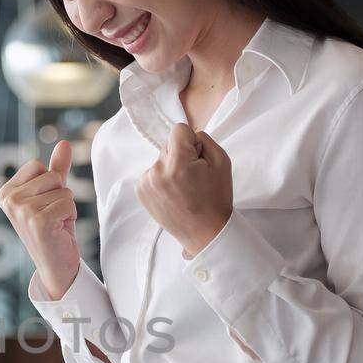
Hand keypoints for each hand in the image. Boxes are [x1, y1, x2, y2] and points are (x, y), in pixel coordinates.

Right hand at [0, 139, 79, 298]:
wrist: (57, 265)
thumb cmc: (54, 229)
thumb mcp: (53, 195)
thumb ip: (57, 169)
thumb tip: (65, 143)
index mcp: (6, 192)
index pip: (37, 165)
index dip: (50, 183)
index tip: (44, 206)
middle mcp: (9, 200)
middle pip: (51, 176)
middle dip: (60, 195)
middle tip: (53, 217)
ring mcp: (22, 211)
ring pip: (63, 190)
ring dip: (66, 207)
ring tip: (56, 224)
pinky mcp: (39, 221)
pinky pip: (68, 202)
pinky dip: (70, 216)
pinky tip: (60, 230)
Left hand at [135, 122, 232, 256]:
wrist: (204, 232)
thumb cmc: (216, 198)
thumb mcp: (221, 161)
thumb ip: (204, 140)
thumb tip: (188, 136)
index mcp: (177, 163)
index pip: (178, 130)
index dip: (192, 142)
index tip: (198, 159)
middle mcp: (157, 171)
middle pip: (168, 145)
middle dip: (181, 155)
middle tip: (193, 177)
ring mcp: (146, 182)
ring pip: (161, 160)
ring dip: (171, 168)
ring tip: (183, 188)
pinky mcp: (141, 191)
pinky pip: (153, 173)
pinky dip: (162, 179)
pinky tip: (173, 194)